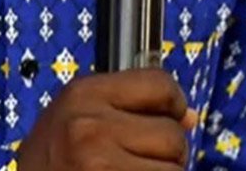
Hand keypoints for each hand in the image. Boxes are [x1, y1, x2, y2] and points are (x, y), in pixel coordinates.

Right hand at [16, 68, 197, 170]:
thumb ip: (128, 110)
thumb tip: (189, 116)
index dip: (170, 106)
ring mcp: (97, 162)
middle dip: (166, 155)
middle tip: (133, 164)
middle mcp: (88, 124)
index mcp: (82, 93)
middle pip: (172, 133)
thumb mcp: (79, 122)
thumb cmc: (55, 164)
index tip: (161, 123)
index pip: (159, 83)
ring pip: (174, 169)